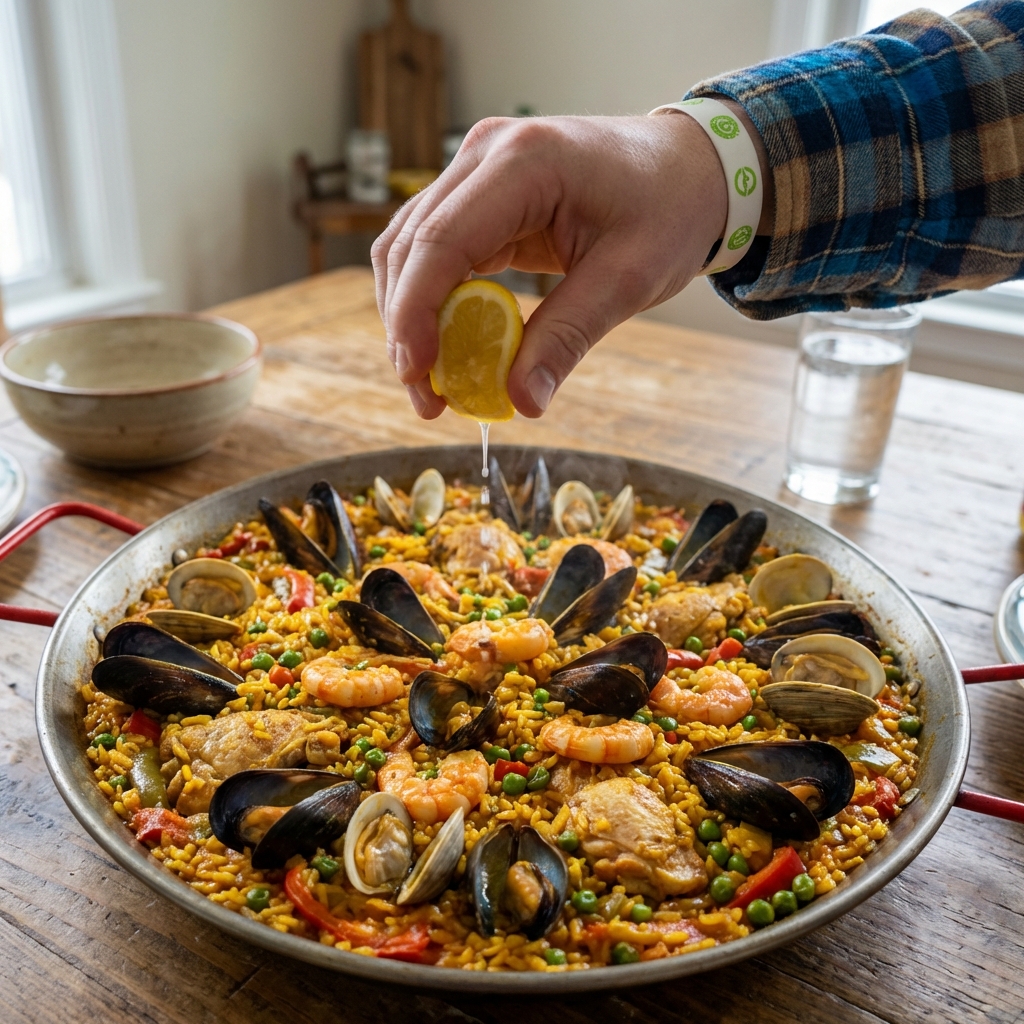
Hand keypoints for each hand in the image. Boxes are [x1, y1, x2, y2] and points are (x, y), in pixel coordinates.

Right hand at [373, 112, 730, 417]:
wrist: (689, 169)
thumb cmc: (668, 210)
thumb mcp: (628, 279)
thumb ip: (568, 337)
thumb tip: (523, 402)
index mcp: (524, 161)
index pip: (441, 241)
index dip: (415, 312)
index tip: (417, 375)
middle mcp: (486, 153)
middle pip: (411, 246)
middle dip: (406, 327)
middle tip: (428, 399)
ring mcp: (477, 169)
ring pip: (410, 249)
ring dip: (410, 317)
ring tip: (432, 383)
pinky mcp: (479, 194)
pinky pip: (435, 251)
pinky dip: (432, 301)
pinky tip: (447, 347)